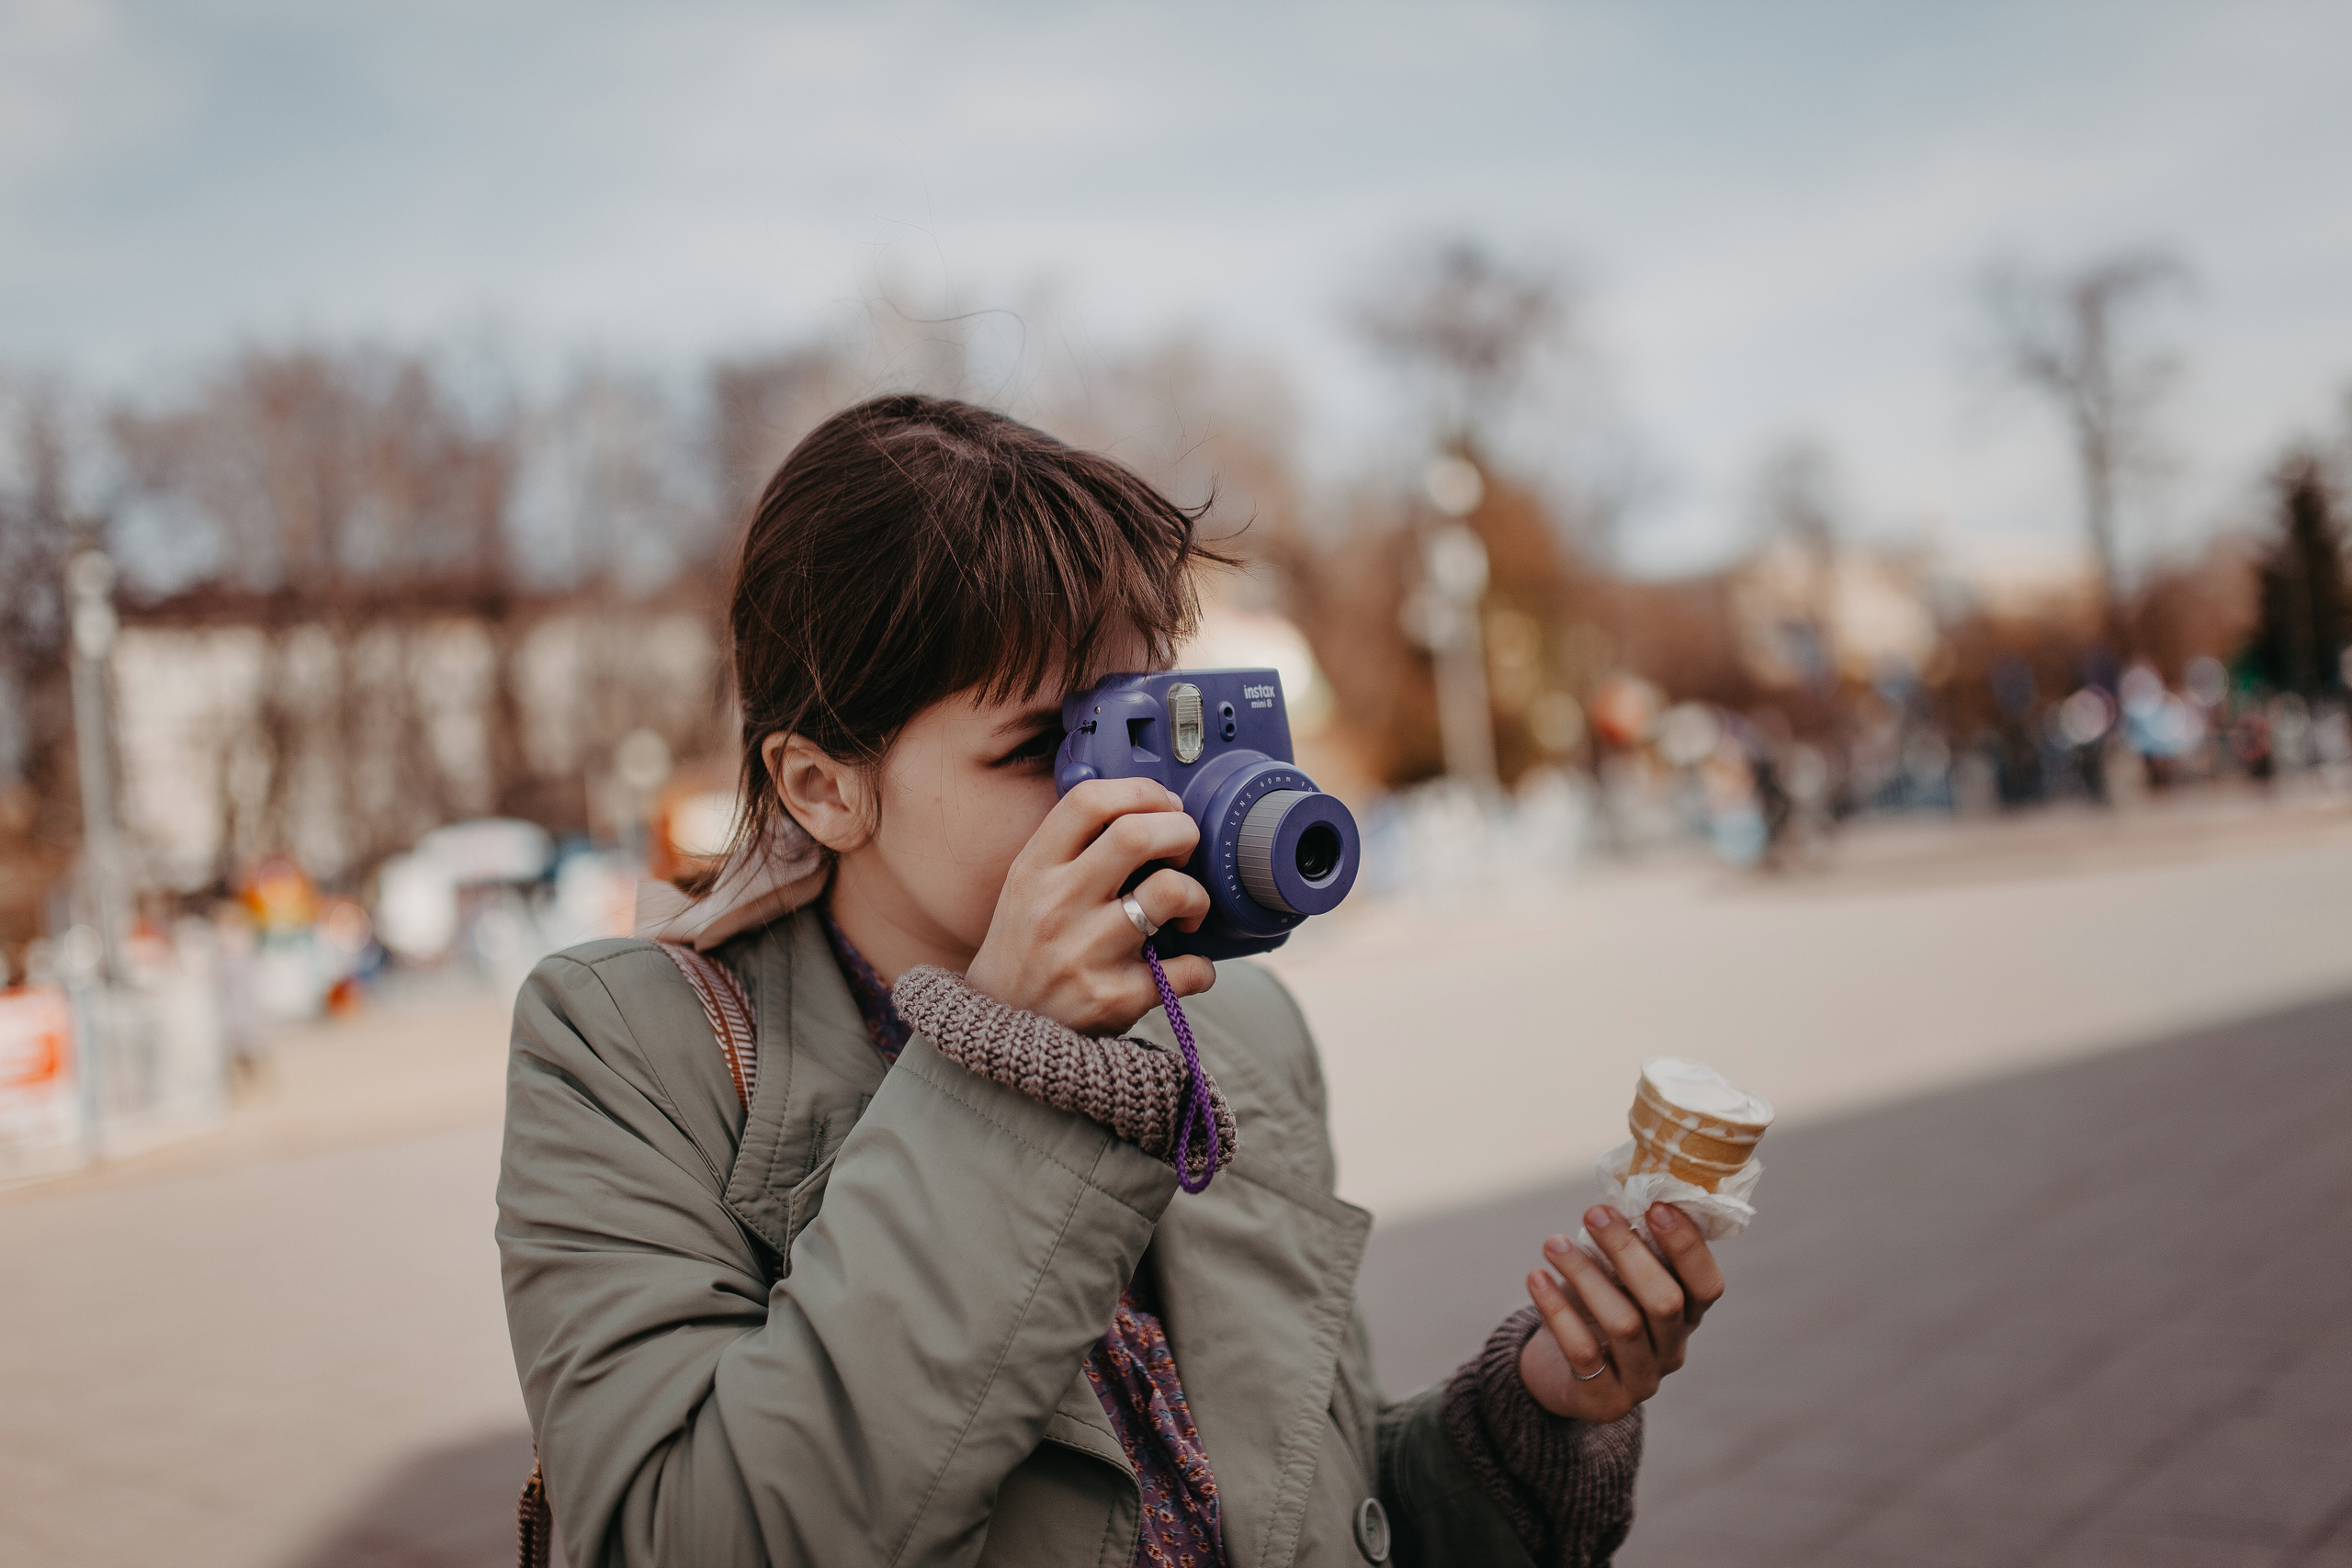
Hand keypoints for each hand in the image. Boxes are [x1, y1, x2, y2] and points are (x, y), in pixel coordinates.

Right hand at [966, 778, 1215, 1034]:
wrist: (1000, 1031)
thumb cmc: (1026, 946)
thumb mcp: (1027, 884)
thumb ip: (1073, 845)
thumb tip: (1146, 808)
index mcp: (1035, 869)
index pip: (1089, 801)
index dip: (1142, 792)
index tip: (1164, 807)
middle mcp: (1057, 905)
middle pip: (1137, 834)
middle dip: (1182, 832)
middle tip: (1185, 853)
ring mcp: (1085, 953)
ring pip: (1170, 892)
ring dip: (1197, 896)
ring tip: (1186, 912)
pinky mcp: (1113, 999)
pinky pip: (1187, 969)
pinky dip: (1201, 968)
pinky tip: (1184, 968)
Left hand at [1517, 1202, 1724, 1421]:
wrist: (1557, 1372)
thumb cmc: (1593, 1307)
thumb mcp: (1615, 1277)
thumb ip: (1628, 1246)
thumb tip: (1618, 1196)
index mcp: (1686, 1314)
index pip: (1707, 1284)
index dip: (1687, 1246)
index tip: (1654, 1206)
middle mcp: (1673, 1349)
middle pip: (1664, 1302)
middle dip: (1628, 1251)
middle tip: (1593, 1213)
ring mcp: (1643, 1380)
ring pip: (1624, 1324)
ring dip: (1585, 1275)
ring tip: (1553, 1243)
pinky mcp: (1604, 1400)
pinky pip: (1584, 1353)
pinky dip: (1558, 1310)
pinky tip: (1536, 1278)